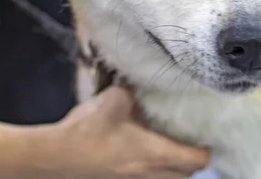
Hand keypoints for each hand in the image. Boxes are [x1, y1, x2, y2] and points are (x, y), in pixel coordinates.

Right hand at [44, 86, 209, 177]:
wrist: (55, 157)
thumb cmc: (88, 130)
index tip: (203, 134)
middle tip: (187, 139)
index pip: (197, 159)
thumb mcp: (115, 100)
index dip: (205, 147)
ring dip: (171, 167)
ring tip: (164, 146)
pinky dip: (151, 169)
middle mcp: (150, 174)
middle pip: (186, 175)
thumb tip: (138, 91)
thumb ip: (134, 94)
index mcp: (155, 154)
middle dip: (190, 160)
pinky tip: (137, 152)